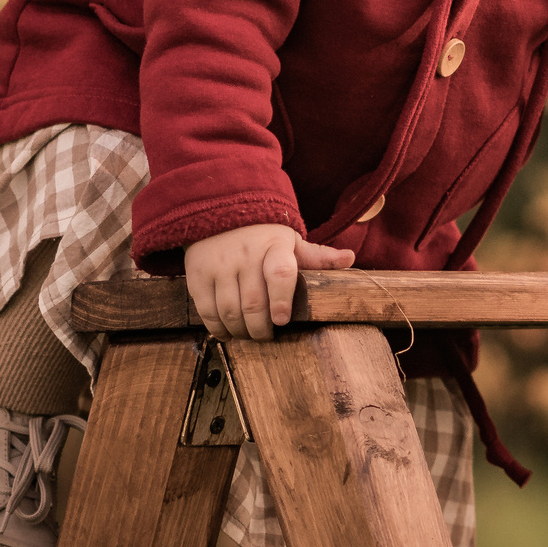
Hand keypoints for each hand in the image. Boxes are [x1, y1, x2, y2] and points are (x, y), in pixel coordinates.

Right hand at [183, 223, 355, 340]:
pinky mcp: (197, 275)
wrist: (217, 211)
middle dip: (262, 329)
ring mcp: (219, 265)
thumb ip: (318, 255)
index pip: (280, 273)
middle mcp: (244, 255)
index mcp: (273, 245)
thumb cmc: (262, 234)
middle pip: (254, 303)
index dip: (282, 300)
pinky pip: (207, 311)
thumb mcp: (290, 240)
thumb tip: (350, 258)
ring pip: (230, 311)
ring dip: (242, 331)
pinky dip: (218, 328)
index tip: (282, 320)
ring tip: (250, 334)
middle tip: (267, 335)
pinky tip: (228, 331)